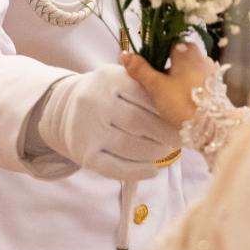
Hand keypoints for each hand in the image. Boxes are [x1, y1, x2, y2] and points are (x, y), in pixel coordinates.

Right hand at [36, 64, 180, 180]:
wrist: (65, 107)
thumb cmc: (105, 93)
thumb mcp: (121, 78)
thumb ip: (146, 84)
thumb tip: (184, 100)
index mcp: (110, 79)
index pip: (146, 96)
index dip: (167, 111)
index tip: (183, 119)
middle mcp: (96, 102)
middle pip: (139, 122)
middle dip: (164, 134)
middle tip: (180, 139)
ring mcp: (88, 129)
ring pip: (130, 146)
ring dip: (155, 153)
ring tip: (167, 152)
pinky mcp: (85, 154)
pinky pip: (116, 167)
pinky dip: (138, 171)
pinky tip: (153, 170)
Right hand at [121, 43, 216, 128]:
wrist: (213, 126)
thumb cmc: (183, 103)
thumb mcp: (157, 87)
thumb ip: (140, 69)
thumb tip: (125, 55)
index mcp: (186, 50)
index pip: (165, 43)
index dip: (152, 54)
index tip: (145, 68)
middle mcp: (201, 55)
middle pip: (176, 55)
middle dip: (164, 67)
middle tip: (153, 83)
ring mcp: (210, 70)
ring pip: (187, 68)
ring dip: (175, 76)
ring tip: (166, 93)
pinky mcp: (215, 85)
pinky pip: (196, 79)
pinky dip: (186, 85)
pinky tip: (180, 98)